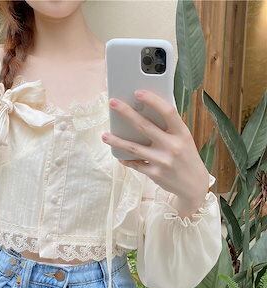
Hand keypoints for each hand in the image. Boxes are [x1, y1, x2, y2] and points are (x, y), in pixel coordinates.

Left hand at [101, 89, 209, 217]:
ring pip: (133, 147)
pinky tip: (119, 155)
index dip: (152, 100)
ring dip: (116, 141)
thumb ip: (168, 128)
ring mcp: (162, 161)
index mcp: (182, 133)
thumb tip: (144, 112)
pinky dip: (126, 159)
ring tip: (104, 135)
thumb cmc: (186, 157)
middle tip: (112, 103)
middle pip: (144, 126)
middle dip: (126, 113)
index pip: (167, 112)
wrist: (194, 185)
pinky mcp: (155, 174)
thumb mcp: (184, 139)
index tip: (138, 92)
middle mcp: (172, 146)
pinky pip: (135, 164)